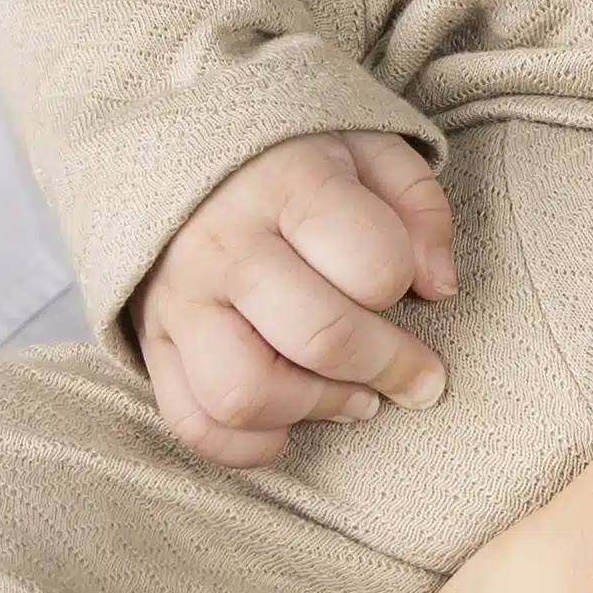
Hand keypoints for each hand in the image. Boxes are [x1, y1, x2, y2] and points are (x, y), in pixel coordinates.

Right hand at [123, 129, 455, 468]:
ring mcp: (181, 301)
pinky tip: (291, 421)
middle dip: (389, 368)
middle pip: (320, 338)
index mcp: (287, 184)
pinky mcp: (154, 344)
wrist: (175, 150)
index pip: (372, 263)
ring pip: (246, 394)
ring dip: (317, 408)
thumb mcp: (367, 147)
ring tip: (352, 396)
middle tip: (417, 376)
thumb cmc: (292, 159)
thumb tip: (439, 286)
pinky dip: (249, 444)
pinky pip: (193, 423)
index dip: (407, 284)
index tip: (415, 287)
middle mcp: (225, 246)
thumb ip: (419, 205)